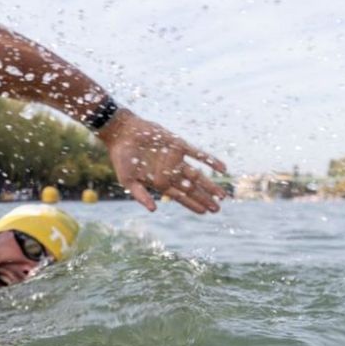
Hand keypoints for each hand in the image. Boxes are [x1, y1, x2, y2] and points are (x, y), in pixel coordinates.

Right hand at [99, 110, 227, 213]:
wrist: (123, 133)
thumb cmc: (122, 158)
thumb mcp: (127, 180)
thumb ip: (140, 195)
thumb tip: (153, 210)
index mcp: (158, 182)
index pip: (179, 196)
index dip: (192, 204)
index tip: (204, 212)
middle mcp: (169, 172)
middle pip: (191, 188)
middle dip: (204, 198)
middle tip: (217, 209)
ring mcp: (175, 159)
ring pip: (196, 175)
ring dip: (209, 184)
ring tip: (222, 195)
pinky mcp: (178, 145)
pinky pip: (197, 154)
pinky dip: (210, 161)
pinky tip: (222, 168)